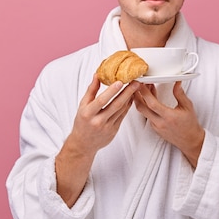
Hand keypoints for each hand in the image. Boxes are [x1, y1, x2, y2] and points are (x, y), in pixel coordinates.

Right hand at [56, 75, 139, 206]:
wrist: (83, 144)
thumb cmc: (82, 122)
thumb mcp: (82, 106)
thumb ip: (91, 90)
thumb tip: (97, 75)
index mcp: (88, 113)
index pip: (102, 100)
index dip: (112, 91)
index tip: (120, 82)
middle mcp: (98, 121)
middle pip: (116, 105)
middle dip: (127, 93)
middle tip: (135, 83)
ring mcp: (107, 127)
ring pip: (121, 110)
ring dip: (130, 98)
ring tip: (135, 88)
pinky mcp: (114, 130)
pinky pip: (123, 116)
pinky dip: (127, 106)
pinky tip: (131, 98)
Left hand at [133, 81, 204, 166]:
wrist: (190, 140)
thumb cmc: (190, 124)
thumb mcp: (187, 106)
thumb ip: (180, 94)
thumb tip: (176, 82)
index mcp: (168, 116)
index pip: (152, 103)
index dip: (144, 93)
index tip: (142, 84)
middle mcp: (160, 122)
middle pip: (141, 108)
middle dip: (136, 95)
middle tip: (136, 85)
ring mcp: (156, 126)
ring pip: (143, 112)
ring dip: (140, 100)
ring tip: (143, 89)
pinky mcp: (154, 128)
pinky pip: (146, 116)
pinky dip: (146, 106)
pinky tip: (149, 99)